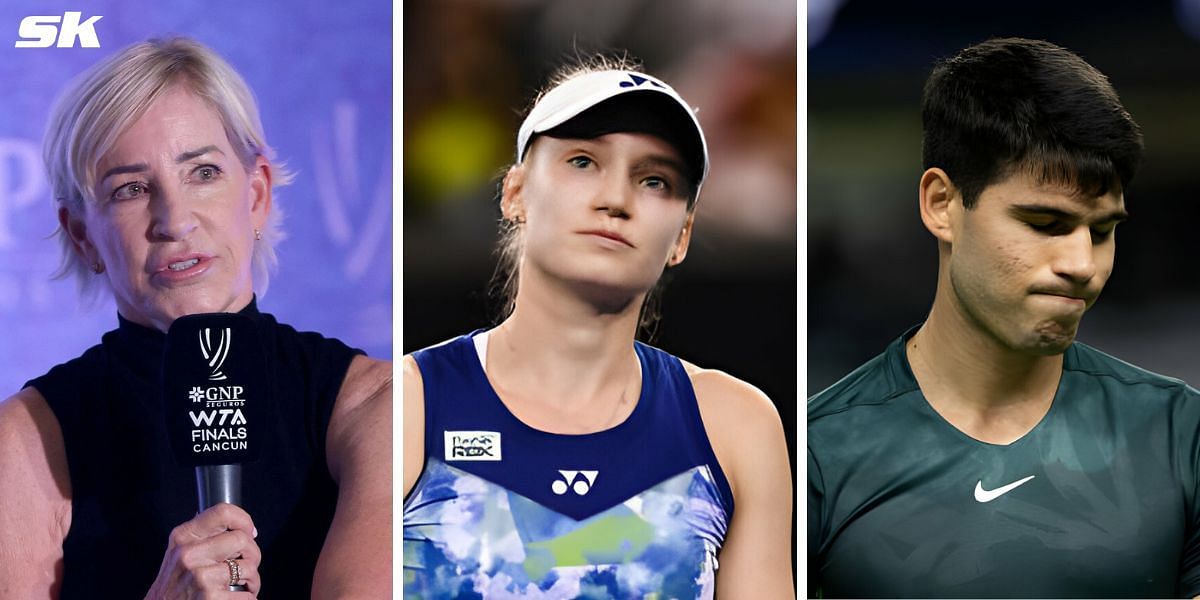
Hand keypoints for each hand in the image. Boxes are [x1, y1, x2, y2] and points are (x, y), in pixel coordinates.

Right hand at [144, 503, 261, 598]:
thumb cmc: (173, 585)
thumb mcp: (179, 553)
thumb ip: (203, 537)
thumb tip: (243, 529)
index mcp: (183, 537)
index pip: (223, 512)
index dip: (244, 521)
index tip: (250, 532)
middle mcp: (190, 554)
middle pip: (243, 540)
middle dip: (253, 554)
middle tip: (246, 565)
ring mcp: (200, 577)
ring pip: (249, 567)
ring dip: (253, 580)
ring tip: (242, 586)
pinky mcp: (211, 598)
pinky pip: (247, 594)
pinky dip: (248, 598)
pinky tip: (235, 598)